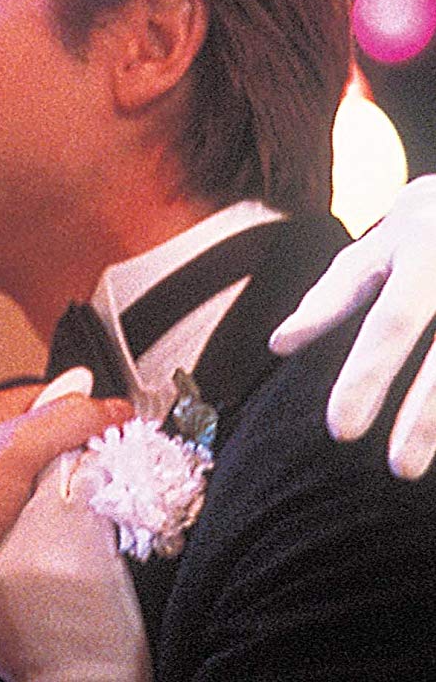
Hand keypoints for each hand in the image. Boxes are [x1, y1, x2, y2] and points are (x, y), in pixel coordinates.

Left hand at [0, 386, 131, 643]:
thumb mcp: (16, 448)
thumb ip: (65, 419)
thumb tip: (110, 406)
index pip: (46, 397)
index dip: (82, 412)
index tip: (112, 433)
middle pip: (40, 442)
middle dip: (71, 458)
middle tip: (97, 476)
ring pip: (30, 483)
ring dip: (56, 496)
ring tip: (74, 511)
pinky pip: (18, 519)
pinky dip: (37, 526)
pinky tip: (45, 538)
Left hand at [270, 175, 435, 478]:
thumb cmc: (423, 229)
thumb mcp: (376, 248)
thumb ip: (332, 296)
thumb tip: (278, 345)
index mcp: (421, 249)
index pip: (390, 324)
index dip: (367, 377)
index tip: (339, 432)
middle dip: (425, 416)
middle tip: (397, 469)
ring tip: (414, 470)